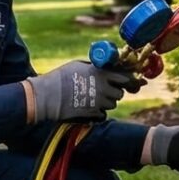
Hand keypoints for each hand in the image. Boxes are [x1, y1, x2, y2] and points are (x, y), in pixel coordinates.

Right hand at [24, 59, 139, 122]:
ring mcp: (99, 102)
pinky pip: (104, 114)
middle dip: (114, 91)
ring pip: (113, 104)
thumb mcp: (78, 65)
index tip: (131, 82)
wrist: (47, 96)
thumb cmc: (60, 77)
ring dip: (106, 102)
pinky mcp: (93, 114)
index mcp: (101, 74)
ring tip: (92, 98)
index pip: (125, 77)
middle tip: (103, 90)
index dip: (129, 80)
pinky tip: (88, 107)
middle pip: (120, 93)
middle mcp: (104, 88)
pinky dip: (99, 112)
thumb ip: (95, 66)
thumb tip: (106, 66)